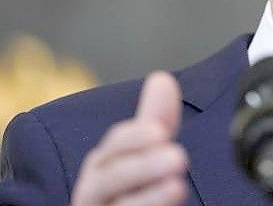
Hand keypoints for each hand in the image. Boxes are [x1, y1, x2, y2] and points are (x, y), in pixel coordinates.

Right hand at [72, 72, 188, 205]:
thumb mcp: (143, 157)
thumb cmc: (129, 197)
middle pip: (108, 179)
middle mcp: (95, 195)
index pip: (113, 148)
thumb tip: (161, 79)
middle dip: (140, 166)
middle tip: (177, 156)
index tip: (160, 131)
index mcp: (103, 169)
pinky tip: (169, 201)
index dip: (133, 138)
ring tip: (178, 186)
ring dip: (147, 198)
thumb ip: (153, 122)